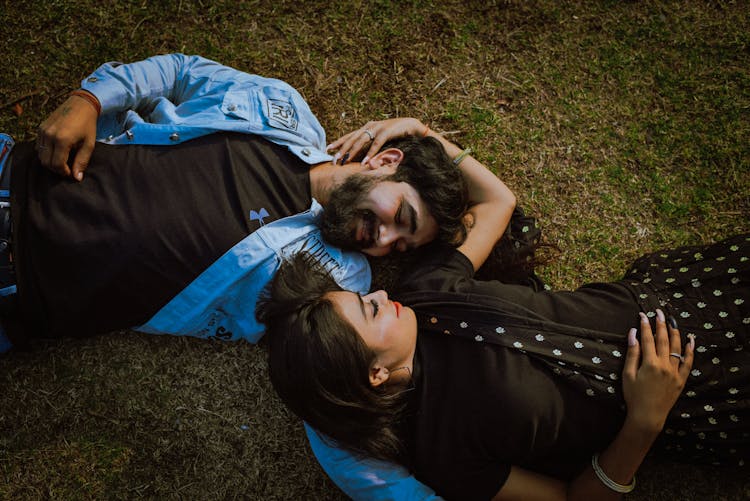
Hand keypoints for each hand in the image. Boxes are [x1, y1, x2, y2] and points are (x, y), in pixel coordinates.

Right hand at [36, 94, 98, 180]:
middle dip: (56, 169)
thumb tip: (77, 178)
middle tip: (67, 169)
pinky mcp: (40, 128)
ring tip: (63, 161)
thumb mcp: (89, 144)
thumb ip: (82, 161)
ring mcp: (43, 131)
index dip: (64, 172)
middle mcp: (49, 135)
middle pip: (46, 162)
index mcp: (62, 140)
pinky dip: (46, 153)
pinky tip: (57, 152)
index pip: (57, 164)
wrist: (81, 105)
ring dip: (50, 162)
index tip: (71, 173)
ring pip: (41, 155)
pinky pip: (39, 147)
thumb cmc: (88, 125)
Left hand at [326, 118, 425, 164]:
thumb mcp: (380, 141)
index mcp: (367, 128)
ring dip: (352, 152)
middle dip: (342, 150)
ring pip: (361, 140)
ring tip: (345, 161)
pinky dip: (370, 153)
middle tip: (333, 160)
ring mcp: (378, 127)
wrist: (412, 126)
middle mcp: (370, 126)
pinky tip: (365, 162)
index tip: (327, 149)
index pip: (349, 135)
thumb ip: (371, 147)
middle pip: (352, 138)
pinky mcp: (387, 131)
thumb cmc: (396, 135)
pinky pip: (376, 144)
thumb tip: (362, 160)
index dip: (338, 142)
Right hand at [622, 309, 693, 433]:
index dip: (645, 325)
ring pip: (677, 348)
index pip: (647, 339)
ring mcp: (675, 372)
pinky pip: (688, 362)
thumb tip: (633, 333)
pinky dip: (690, 350)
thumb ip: (632, 353)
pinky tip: (690, 340)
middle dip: (660, 324)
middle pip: (664, 339)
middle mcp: (665, 366)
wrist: (648, 416)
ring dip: (674, 332)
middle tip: (659, 312)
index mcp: (650, 364)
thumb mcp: (628, 374)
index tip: (642, 315)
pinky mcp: (681, 379)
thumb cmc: (634, 396)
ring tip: (671, 322)